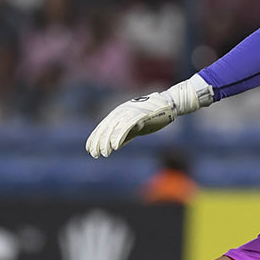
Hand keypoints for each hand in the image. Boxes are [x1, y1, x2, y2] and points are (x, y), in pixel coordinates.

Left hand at [85, 75, 211, 157]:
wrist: (169, 104)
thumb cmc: (153, 116)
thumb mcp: (135, 127)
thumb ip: (125, 135)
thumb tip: (114, 146)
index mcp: (119, 113)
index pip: (103, 126)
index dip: (95, 138)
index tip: (90, 149)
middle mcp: (121, 112)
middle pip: (105, 128)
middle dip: (98, 142)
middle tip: (94, 154)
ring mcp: (129, 113)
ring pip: (113, 128)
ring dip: (106, 142)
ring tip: (103, 153)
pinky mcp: (138, 116)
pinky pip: (125, 127)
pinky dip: (119, 137)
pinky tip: (114, 147)